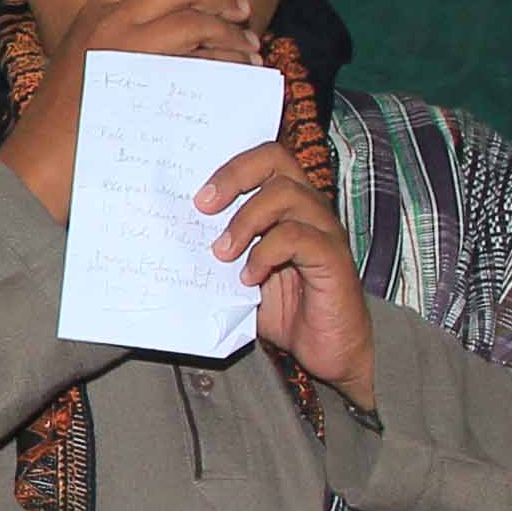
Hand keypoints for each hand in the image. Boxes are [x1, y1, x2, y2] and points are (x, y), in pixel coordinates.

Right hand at [0, 0, 267, 218]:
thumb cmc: (64, 121)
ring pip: (195, 19)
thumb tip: (165, 30)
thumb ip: (114, 39)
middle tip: (241, 8)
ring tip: (248, 44)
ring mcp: (126, 49)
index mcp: (92, 12)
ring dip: (230, 29)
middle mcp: (108, 21)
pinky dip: (228, 58)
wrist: (42, 161)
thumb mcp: (82, 61)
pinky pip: (201, 57)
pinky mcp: (146, 80)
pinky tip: (240, 69)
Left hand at [200, 141, 370, 403]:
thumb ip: (222, 251)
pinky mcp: (334, 257)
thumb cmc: (288, 311)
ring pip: (286, 194)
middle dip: (233, 176)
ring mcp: (324, 230)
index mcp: (288, 205)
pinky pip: (298, 237)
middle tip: (203, 207)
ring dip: (244, 221)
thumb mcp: (242, 275)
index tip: (198, 196)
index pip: (264, 158)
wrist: (330, 352)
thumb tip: (177, 235)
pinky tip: (249, 278)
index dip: (230, 167)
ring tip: (222, 253)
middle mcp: (310, 208)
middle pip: (275, 160)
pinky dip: (265, 253)